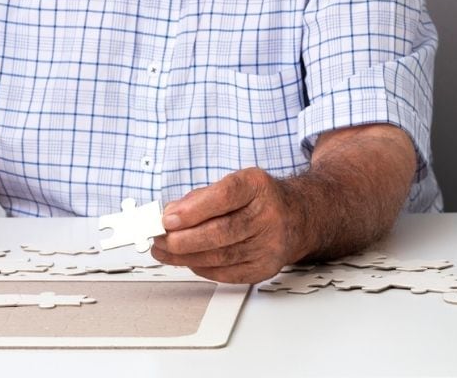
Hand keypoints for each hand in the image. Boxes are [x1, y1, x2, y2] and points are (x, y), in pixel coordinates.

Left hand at [150, 167, 307, 283]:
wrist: (297, 217)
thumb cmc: (259, 199)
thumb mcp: (234, 184)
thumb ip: (201, 198)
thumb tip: (170, 215)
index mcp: (257, 186)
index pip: (225, 196)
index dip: (194, 210)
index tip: (168, 218)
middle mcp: (268, 215)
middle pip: (221, 232)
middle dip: (183, 239)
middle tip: (159, 239)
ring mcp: (270, 245)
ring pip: (221, 257)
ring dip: (186, 257)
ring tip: (165, 251)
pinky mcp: (265, 268)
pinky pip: (227, 274)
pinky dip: (202, 268)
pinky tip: (188, 261)